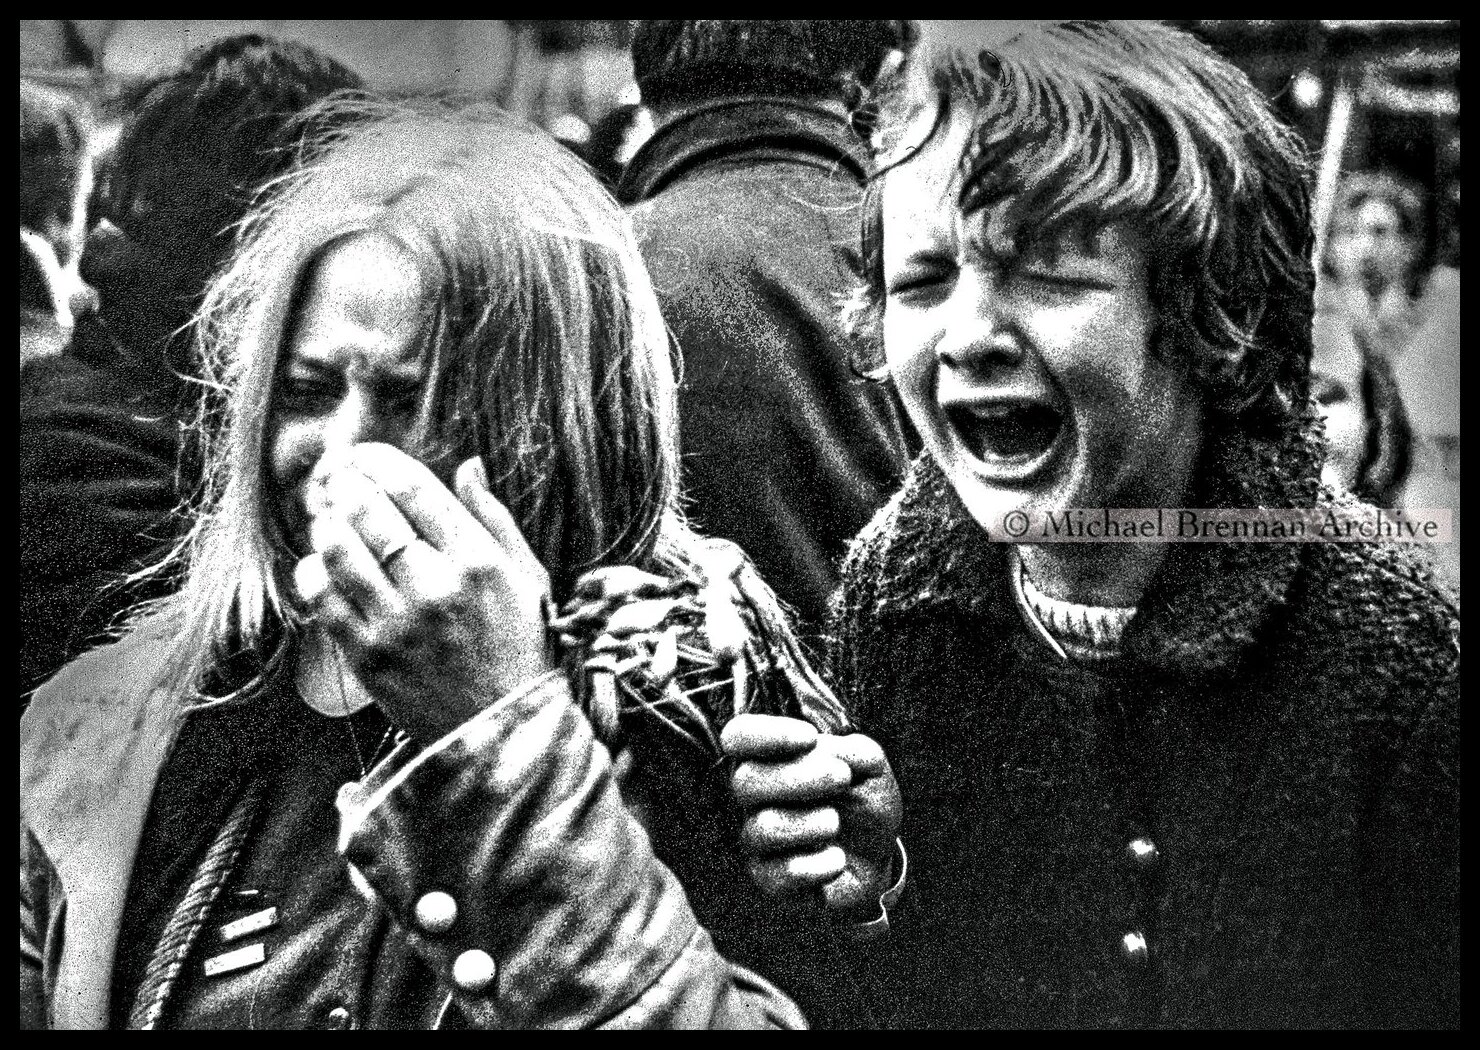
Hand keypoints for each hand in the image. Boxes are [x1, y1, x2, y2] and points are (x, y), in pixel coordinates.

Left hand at [293, 443, 553, 742]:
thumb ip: (495, 519)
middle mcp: (438, 587)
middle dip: (347, 486)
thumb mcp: (528, 578)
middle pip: (371, 514)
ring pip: (339, 552)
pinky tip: (317, 565)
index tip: (367, 455)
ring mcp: (400, 624)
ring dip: (326, 525)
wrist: (506, 730)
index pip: (416, 490)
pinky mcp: (370, 657)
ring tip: (328, 517)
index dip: (382, 462)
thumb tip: (468, 465)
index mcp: (480, 561)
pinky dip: (313, 574)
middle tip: (339, 479)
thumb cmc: (522, 647)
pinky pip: (323, 601)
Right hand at [722, 714, 901, 918]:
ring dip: (810, 823)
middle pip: (745, 781)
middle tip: (842, 777)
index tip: (810, 739)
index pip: (738, 737)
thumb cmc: (863, 799)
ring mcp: (758, 839)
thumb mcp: (870, 765)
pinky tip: (837, 859)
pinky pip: (781, 873)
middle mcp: (755, 797)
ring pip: (763, 828)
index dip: (766, 734)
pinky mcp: (770, 878)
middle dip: (799, 776)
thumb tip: (825, 752)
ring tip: (835, 822)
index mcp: (770, 758)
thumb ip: (852, 750)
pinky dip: (818, 865)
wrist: (877, 854)